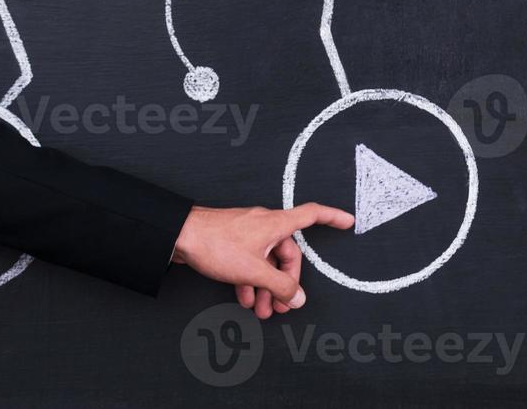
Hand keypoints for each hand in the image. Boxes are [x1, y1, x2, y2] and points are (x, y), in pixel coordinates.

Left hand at [171, 202, 354, 319]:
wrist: (179, 236)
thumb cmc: (215, 243)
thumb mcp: (254, 270)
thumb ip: (280, 286)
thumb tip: (298, 297)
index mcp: (275, 223)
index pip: (311, 214)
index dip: (331, 217)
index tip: (347, 221)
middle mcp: (263, 225)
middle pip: (287, 253)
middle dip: (285, 282)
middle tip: (281, 306)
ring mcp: (246, 233)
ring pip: (266, 261)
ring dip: (266, 287)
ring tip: (261, 310)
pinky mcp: (231, 241)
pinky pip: (250, 262)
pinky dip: (250, 280)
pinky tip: (245, 298)